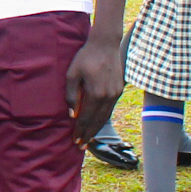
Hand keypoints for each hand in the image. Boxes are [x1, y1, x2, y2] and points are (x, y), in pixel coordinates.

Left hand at [63, 33, 123, 147]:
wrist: (105, 45)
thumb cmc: (85, 57)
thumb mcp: (72, 74)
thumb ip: (71, 95)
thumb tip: (72, 114)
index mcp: (96, 93)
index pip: (87, 118)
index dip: (80, 130)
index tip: (75, 141)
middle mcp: (108, 96)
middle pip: (98, 121)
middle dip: (89, 134)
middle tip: (81, 146)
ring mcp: (116, 93)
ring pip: (106, 116)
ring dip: (97, 128)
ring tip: (89, 138)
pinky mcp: (119, 90)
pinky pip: (110, 108)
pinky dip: (104, 118)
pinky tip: (98, 122)